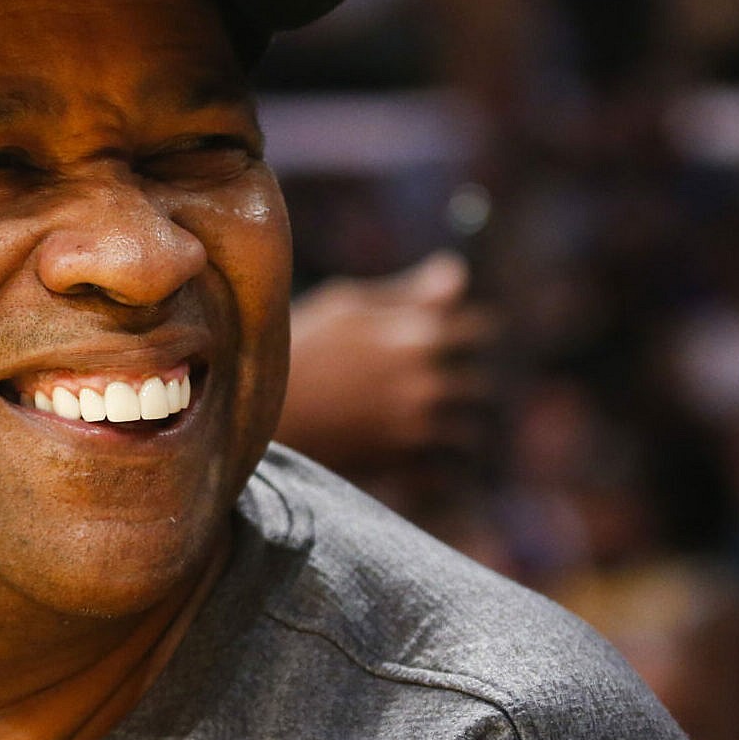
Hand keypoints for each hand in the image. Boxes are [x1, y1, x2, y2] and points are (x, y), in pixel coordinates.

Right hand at [275, 252, 494, 475]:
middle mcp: (426, 383)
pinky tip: (423, 451)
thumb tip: (459, 271)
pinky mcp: (402, 463)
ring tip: (438, 419)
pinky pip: (449, 467)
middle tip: (446, 380)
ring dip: (460, 421)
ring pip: (471, 427)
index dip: (468, 332)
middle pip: (481, 380)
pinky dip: (444, 462)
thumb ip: (408, 295)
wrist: (257, 416)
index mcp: (417, 335)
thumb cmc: (296, 350)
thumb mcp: (345, 306)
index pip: (480, 330)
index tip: (454, 337)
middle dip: (467, 379)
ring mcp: (416, 427)